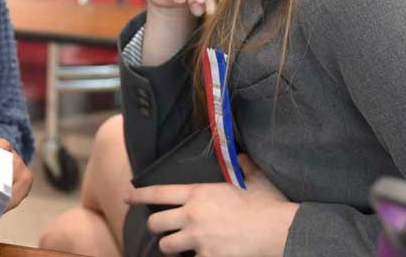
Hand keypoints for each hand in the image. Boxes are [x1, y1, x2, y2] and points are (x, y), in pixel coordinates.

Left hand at [127, 155, 298, 255]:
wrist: (278, 231)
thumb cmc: (268, 204)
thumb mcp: (255, 179)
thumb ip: (243, 167)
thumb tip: (242, 157)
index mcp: (198, 194)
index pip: (159, 193)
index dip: (139, 195)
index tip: (127, 197)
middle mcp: (192, 216)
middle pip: (156, 224)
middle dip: (155, 228)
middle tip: (161, 229)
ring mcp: (198, 239)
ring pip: (167, 247)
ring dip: (170, 247)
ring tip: (178, 247)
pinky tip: (202, 254)